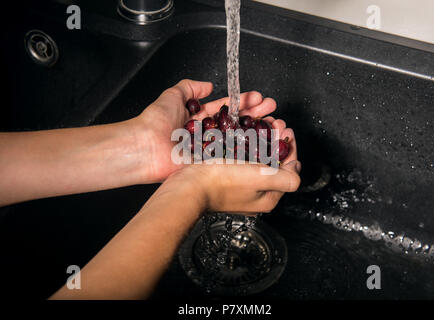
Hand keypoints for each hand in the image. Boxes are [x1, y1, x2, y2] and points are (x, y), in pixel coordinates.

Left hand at [133, 79, 277, 182]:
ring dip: (257, 132)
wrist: (146, 147)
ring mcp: (210, 151)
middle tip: (272, 108)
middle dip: (256, 114)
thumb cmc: (155, 123)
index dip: (243, 102)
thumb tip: (207, 85)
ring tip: (275, 123)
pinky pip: (233, 157)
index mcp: (198, 120)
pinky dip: (250, 151)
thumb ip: (190, 87)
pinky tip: (265, 143)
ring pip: (238, 140)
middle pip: (236, 124)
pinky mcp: (211, 165)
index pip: (226, 109)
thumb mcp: (172, 95)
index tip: (258, 97)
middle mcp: (206, 136)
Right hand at [150, 125, 300, 214]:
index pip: (289, 171)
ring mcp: (239, 185)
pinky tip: (243, 132)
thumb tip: (296, 171)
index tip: (288, 132)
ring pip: (257, 157)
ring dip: (262, 138)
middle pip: (273, 163)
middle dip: (276, 140)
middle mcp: (254, 193)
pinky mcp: (224, 176)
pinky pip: (240, 157)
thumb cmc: (222, 183)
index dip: (290, 149)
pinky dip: (246, 142)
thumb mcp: (263, 179)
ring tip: (262, 123)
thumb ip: (287, 178)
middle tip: (276, 124)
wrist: (189, 186)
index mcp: (267, 197)